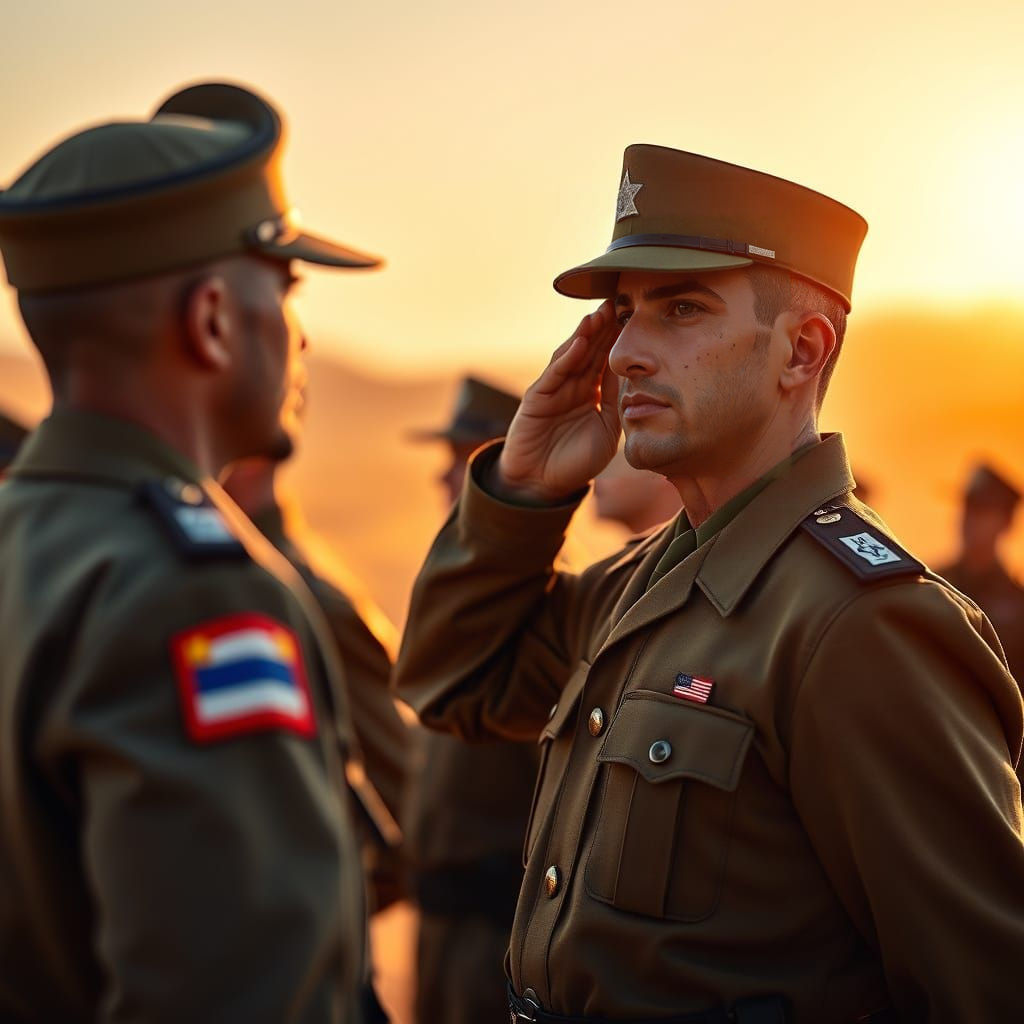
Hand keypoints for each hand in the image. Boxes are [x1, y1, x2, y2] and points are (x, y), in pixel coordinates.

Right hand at [495, 300, 620, 503]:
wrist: (543, 485)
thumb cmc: (576, 461)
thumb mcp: (608, 429)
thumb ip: (617, 401)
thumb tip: (636, 373)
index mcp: (591, 391)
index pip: (607, 358)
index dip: (619, 338)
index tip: (637, 315)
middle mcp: (573, 385)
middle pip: (590, 349)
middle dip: (604, 326)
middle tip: (621, 300)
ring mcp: (553, 389)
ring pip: (572, 355)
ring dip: (585, 334)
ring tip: (600, 313)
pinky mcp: (537, 399)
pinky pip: (554, 374)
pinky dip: (567, 358)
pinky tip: (579, 341)